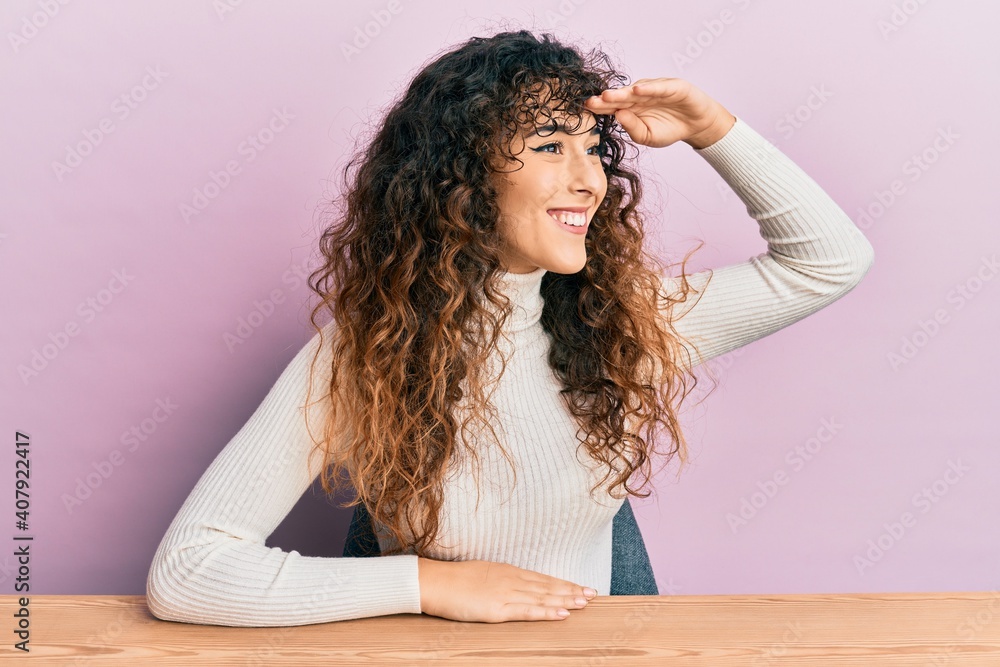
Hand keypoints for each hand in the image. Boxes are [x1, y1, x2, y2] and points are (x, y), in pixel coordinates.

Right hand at [417, 557, 596, 622]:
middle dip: (571, 590)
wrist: (435, 582)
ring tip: (585, 603)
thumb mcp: (482, 574)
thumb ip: (500, 580)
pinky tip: (562, 614)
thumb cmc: (454, 580)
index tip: (581, 586)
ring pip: (543, 598)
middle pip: (548, 586)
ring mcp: (506, 594)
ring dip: (566, 600)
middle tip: (593, 595)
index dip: (563, 583)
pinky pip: (528, 611)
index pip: (542, 578)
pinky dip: (547, 613)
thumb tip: (512, 585)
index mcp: (508, 571)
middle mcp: (512, 580)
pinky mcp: (498, 609)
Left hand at [584, 77, 735, 149]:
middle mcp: (640, 96)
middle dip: (606, 99)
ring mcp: (655, 89)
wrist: (696, 125)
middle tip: (592, 101)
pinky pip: (658, 87)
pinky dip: (648, 88)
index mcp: (631, 108)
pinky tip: (637, 89)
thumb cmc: (669, 129)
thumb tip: (617, 116)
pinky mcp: (672, 86)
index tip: (587, 108)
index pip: (613, 106)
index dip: (600, 107)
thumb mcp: (648, 136)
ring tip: (608, 95)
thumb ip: (633, 128)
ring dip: (622, 92)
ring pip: (636, 90)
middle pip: (620, 97)